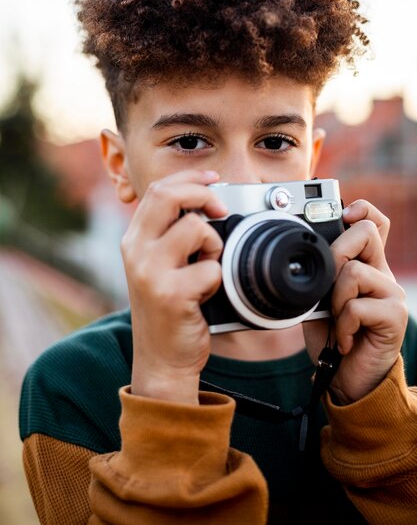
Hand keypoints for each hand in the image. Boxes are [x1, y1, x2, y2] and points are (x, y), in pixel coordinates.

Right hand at [121, 170, 226, 403]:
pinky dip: (217, 279)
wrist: (161, 357)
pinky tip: (205, 293)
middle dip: (203, 194)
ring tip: (207, 265)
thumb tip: (206, 203)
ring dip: (214, 244)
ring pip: (195, 228)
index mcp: (134, 240)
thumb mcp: (158, 265)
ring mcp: (150, 272)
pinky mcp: (170, 294)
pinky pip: (211, 268)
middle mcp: (136, 251)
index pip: (158, 189)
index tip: (212, 178)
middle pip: (169, 195)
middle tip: (220, 209)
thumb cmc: (167, 309)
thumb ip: (170, 234)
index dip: (189, 177)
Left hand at [303, 200, 407, 403]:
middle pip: (367, 233)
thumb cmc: (333, 337)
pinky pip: (356, 306)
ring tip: (337, 321)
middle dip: (336, 255)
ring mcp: (391, 293)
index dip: (362, 209)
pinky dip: (341, 326)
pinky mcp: (395, 315)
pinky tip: (343, 339)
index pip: (375, 223)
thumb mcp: (319, 300)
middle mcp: (382, 273)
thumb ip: (320, 277)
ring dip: (334, 300)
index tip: (344, 212)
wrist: (349, 379)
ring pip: (354, 271)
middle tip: (329, 288)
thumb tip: (306, 256)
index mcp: (366, 265)